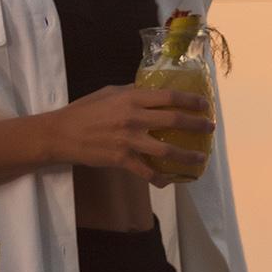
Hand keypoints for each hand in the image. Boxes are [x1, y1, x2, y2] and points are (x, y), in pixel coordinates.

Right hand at [40, 83, 208, 181]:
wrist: (61, 134)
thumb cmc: (84, 110)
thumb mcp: (109, 92)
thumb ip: (132, 92)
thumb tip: (153, 90)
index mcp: (131, 98)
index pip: (169, 97)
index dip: (190, 100)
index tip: (204, 104)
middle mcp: (133, 118)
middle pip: (174, 121)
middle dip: (196, 125)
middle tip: (210, 128)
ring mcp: (128, 140)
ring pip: (166, 151)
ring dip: (187, 156)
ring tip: (200, 158)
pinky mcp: (121, 159)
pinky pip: (147, 172)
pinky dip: (160, 178)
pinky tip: (170, 181)